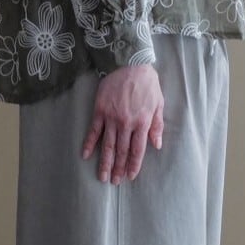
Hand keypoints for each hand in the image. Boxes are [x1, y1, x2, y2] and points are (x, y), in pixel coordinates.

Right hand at [81, 64, 164, 184]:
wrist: (129, 63)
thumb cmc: (147, 82)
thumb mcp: (158, 103)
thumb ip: (157, 125)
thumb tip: (156, 145)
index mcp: (142, 122)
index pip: (137, 150)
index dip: (133, 165)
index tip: (130, 176)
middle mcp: (126, 123)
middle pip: (121, 151)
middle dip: (118, 168)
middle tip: (114, 182)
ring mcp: (111, 117)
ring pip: (107, 145)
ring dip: (104, 162)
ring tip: (101, 176)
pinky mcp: (99, 110)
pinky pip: (94, 131)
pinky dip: (89, 144)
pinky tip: (85, 155)